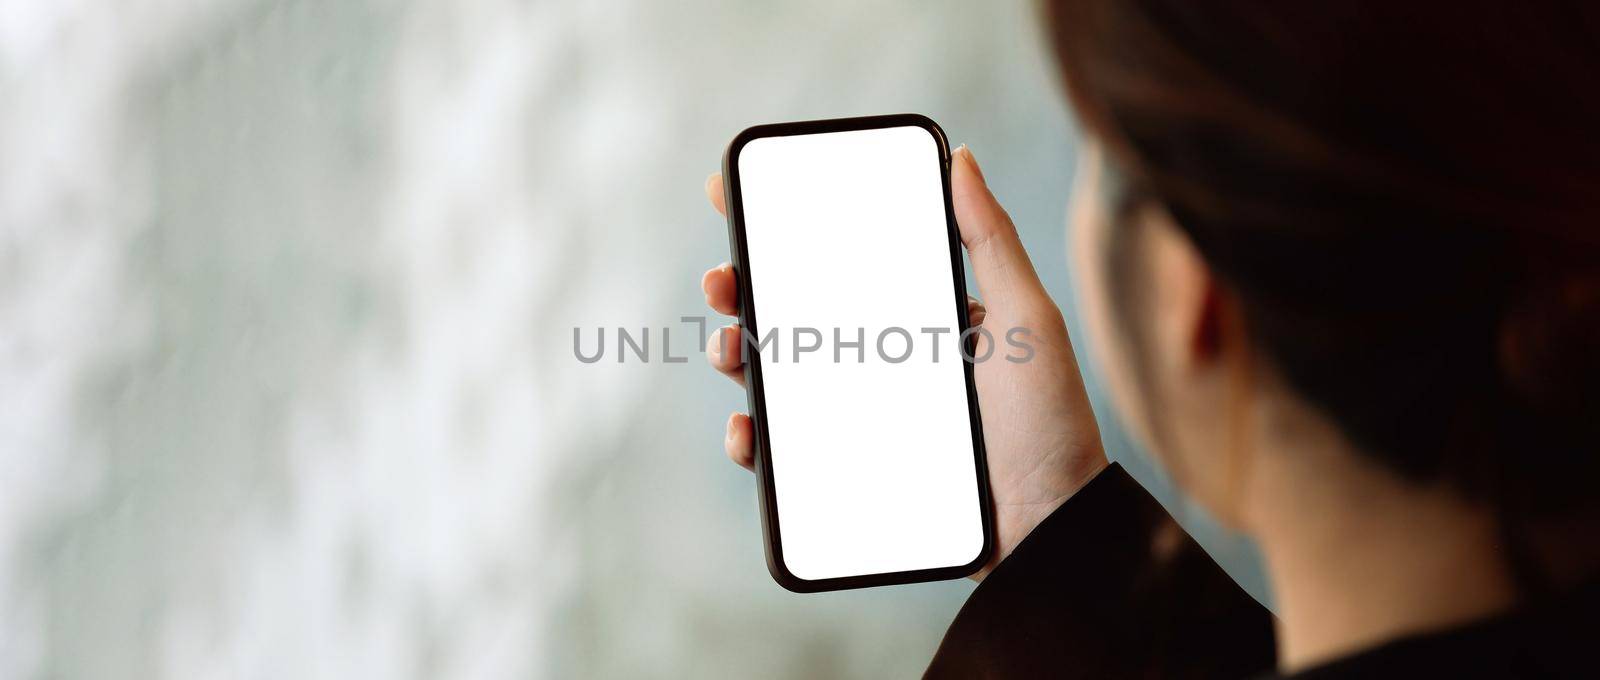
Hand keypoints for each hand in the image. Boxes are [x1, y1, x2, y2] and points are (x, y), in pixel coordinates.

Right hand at [701, 146, 1107, 578]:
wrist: (1051, 529)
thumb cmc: (1050, 422)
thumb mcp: (1028, 319)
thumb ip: (992, 240)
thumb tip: (962, 158)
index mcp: (918, 318)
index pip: (842, 265)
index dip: (786, 234)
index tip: (738, 201)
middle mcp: (884, 363)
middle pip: (796, 317)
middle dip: (744, 292)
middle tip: (723, 281)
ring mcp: (864, 418)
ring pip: (780, 379)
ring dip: (738, 357)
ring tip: (730, 350)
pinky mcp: (851, 471)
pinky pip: (787, 452)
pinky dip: (754, 438)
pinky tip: (747, 427)